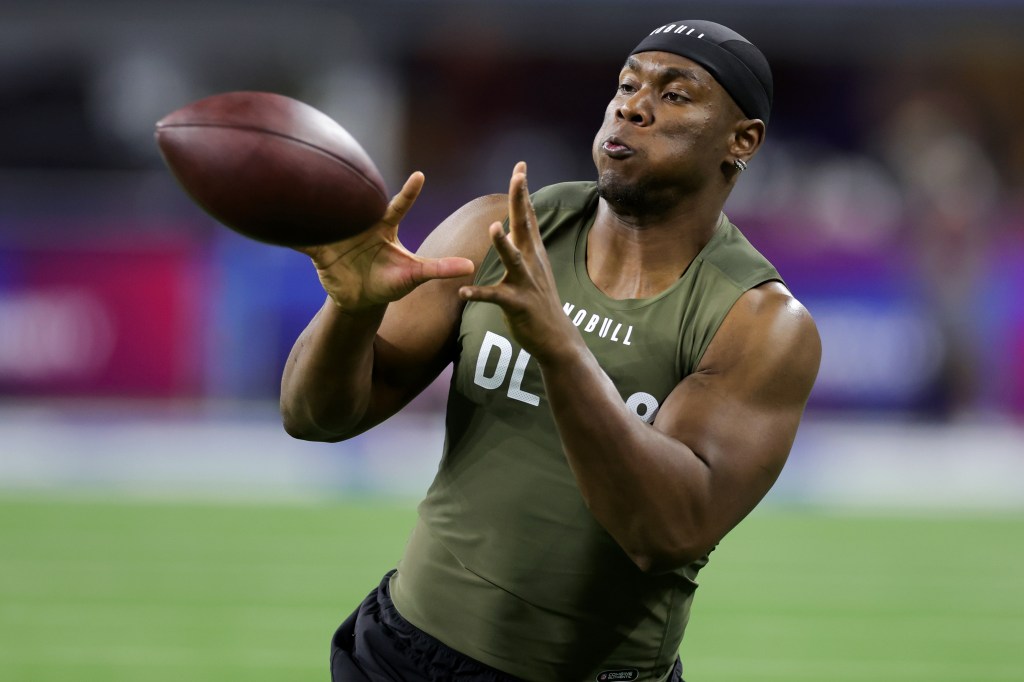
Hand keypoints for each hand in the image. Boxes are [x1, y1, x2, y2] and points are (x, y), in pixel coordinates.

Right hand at [296, 172, 473, 312]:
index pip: (399, 207)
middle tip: (356, 164)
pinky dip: (290, 235)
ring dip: (317, 205)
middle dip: (355, 187)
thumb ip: (439, 269)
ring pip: (328, 216)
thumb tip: (471, 267)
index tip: (421, 175)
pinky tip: (271, 224)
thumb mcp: (414, 276)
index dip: (410, 193)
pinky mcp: (320, 251)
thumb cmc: (390, 284)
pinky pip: (303, 241)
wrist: (360, 299)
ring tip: (304, 183)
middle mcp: (361, 226)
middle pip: (358, 203)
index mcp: (385, 229)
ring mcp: (339, 236)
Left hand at [458, 162, 577, 363]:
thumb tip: (517, 223)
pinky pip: (495, 298)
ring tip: (493, 228)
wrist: (556, 337)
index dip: (523, 190)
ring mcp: (526, 283)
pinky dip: (479, 295)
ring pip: (513, 260)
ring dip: (503, 244)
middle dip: (520, 201)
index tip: (520, 166)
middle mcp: (532, 262)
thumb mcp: (535, 268)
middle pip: (524, 226)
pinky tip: (464, 293)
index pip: (528, 215)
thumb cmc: (540, 301)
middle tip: (517, 177)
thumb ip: (525, 244)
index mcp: (533, 252)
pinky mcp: (517, 305)